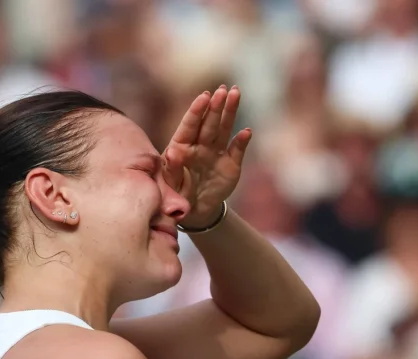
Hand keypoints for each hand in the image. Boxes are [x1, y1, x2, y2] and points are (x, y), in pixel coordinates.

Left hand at [163, 85, 251, 228]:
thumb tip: (173, 152)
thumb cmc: (176, 194)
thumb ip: (172, 169)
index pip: (190, 125)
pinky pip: (237, 149)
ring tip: (236, 94)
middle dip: (216, 105)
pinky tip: (247, 132)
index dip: (197, 110)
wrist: (195, 210)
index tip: (204, 96)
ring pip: (224, 129)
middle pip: (209, 122)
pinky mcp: (231, 163)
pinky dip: (242, 141)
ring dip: (230, 112)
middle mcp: (200, 145)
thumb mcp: (170, 185)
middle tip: (224, 89)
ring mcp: (216, 152)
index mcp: (182, 146)